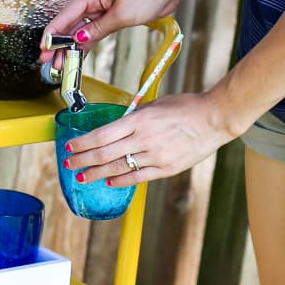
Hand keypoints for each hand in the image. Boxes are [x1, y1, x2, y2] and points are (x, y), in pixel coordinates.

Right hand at [39, 0, 188, 70]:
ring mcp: (100, 6)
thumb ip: (98, 29)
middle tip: (48, 62)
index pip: (65, 15)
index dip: (52, 33)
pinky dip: (84, 42)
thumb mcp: (122, 15)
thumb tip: (79, 40)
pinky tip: (76, 55)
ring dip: (70, 46)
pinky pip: (91, 29)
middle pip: (69, 23)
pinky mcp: (108, 13)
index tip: (43, 48)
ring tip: (60, 64)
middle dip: (58, 43)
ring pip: (79, 28)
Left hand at [61, 91, 233, 187]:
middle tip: (70, 164)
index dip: (83, 143)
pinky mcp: (166, 169)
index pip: (102, 135)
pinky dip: (121, 180)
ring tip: (83, 177)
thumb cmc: (186, 107)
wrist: (214, 119)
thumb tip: (117, 124)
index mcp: (139, 120)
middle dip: (83, 160)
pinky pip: (138, 177)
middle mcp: (144, 139)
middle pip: (105, 154)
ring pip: (119, 168)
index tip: (70, 147)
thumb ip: (135, 115)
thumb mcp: (155, 104)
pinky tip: (109, 181)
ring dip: (97, 173)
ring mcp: (155, 156)